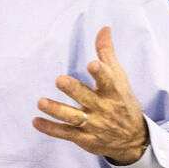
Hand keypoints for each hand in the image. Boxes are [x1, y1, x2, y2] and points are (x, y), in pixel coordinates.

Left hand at [33, 26, 149, 164]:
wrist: (132, 139)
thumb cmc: (123, 102)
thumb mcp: (119, 78)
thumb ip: (107, 53)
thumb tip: (104, 28)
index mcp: (112, 91)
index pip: (107, 80)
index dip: (100, 72)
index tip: (92, 64)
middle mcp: (102, 107)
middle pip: (86, 97)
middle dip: (73, 89)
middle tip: (59, 80)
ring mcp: (93, 124)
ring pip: (72, 117)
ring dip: (56, 110)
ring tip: (40, 102)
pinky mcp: (84, 138)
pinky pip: (65, 133)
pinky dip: (50, 128)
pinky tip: (36, 121)